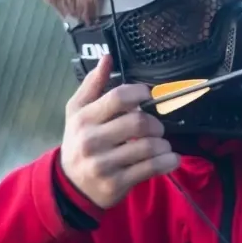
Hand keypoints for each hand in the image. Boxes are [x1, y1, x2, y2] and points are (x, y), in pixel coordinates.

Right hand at [60, 55, 179, 209]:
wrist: (71, 185)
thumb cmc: (79, 141)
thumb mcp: (77, 112)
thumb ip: (93, 85)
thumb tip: (107, 57)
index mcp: (84, 118)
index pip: (118, 97)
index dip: (139, 93)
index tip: (147, 96)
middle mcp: (92, 141)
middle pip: (138, 122)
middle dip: (155, 123)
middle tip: (157, 127)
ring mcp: (104, 164)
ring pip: (148, 147)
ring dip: (163, 144)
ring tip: (161, 144)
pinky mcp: (116, 183)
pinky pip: (151, 168)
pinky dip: (167, 161)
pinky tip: (170, 159)